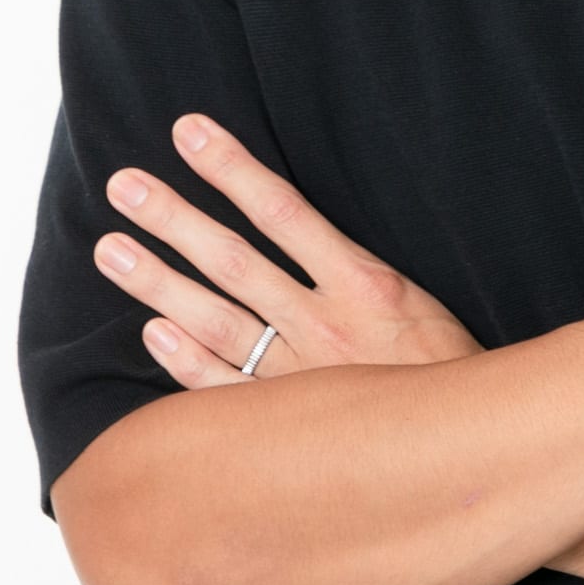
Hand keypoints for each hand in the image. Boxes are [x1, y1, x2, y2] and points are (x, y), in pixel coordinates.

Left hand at [95, 111, 483, 388]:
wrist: (472, 451)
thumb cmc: (450, 368)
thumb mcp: (419, 301)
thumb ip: (360, 272)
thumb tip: (291, 226)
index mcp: (365, 284)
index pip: (283, 211)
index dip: (232, 169)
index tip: (188, 133)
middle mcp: (325, 325)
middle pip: (234, 261)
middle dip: (174, 219)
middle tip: (122, 185)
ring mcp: (301, 377)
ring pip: (217, 321)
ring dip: (159, 283)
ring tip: (111, 248)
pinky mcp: (290, 424)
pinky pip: (225, 391)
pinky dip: (186, 362)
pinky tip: (152, 332)